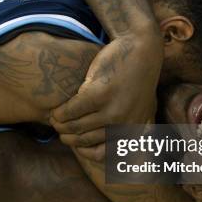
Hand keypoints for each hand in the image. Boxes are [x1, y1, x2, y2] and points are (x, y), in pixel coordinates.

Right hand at [50, 36, 159, 160]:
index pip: (102, 154)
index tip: (74, 143)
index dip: (83, 150)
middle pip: (85, 140)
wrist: (141, 48)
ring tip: (54, 120)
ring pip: (76, 126)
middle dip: (67, 137)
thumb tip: (139, 145)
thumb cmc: (139, 77)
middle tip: (59, 130)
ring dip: (60, 125)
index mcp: (134, 130)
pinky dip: (60, 113)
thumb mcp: (147, 105)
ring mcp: (112, 111)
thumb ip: (141, 125)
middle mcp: (124, 124)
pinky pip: (72, 110)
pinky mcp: (100, 95)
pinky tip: (56, 111)